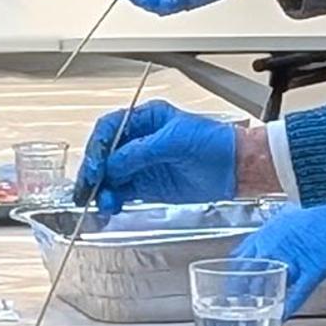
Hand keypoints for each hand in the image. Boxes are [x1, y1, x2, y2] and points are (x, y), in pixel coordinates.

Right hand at [78, 102, 242, 207]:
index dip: (98, 146)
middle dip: (94, 170)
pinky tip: (110, 206)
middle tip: (89, 186)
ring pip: (110, 175)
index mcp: (146, 119)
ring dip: (102, 188)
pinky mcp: (148, 186)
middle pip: (105, 154)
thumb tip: (112, 164)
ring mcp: (143, 165)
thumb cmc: (214, 143)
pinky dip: (113, 199)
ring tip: (101, 202)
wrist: (236, 168)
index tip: (95, 165)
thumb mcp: (176, 141)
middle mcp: (140, 141)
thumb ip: (141, 152)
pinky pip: (122, 192)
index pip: (111, 128)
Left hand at [228, 198, 325, 316]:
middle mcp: (276, 243)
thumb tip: (282, 231)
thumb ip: (284, 225)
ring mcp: (295, 257)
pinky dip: (288, 307)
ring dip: (262, 303)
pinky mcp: (316, 268)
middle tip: (235, 307)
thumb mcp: (296, 208)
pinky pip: (298, 292)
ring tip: (253, 318)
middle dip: (240, 292)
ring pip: (270, 285)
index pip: (241, 255)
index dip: (234, 272)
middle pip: (249, 274)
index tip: (230, 283)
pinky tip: (281, 318)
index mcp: (270, 228)